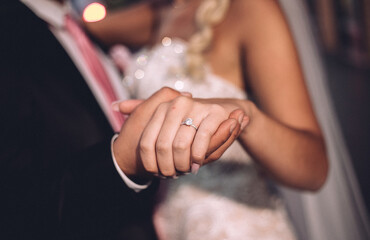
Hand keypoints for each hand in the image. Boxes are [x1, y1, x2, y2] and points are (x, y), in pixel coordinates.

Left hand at [112, 88, 248, 178]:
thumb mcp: (165, 118)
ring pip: (180, 146)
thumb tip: (114, 105)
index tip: (157, 172)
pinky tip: (196, 164)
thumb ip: (141, 109)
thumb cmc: (191, 122)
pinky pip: (200, 142)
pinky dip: (197, 157)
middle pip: (163, 146)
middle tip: (173, 175)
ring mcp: (195, 107)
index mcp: (162, 106)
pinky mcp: (214, 113)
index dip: (151, 162)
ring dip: (183, 164)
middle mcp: (176, 104)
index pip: (147, 142)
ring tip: (185, 170)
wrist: (226, 113)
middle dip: (168, 166)